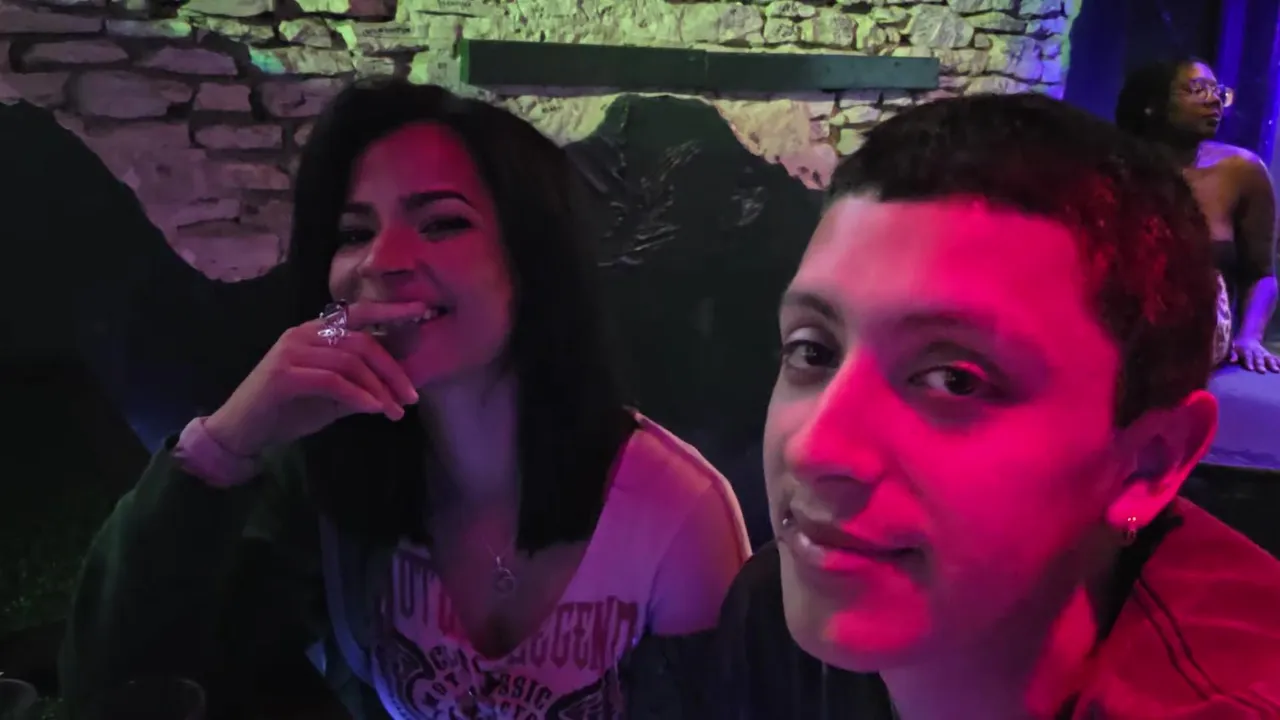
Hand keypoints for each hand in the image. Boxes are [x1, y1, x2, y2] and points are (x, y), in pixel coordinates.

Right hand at [205, 301, 424, 458]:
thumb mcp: (331, 394)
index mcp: (315, 331)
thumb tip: (398, 382)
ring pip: (350, 361)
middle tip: (410, 397)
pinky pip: (332, 381)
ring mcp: (291, 352)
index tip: (422, 312)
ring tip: (394, 412)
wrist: (243, 432)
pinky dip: (358, 396)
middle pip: (361, 342)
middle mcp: (303, 334)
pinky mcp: (284, 375)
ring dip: (378, 389)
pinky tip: (372, 409)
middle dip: (392, 370)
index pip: (358, 313)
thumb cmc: (287, 411)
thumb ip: (359, 381)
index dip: (391, 311)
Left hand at [1229, 337, 1279, 372]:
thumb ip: (1233, 355)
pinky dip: (1279, 361)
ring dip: (1273, 364)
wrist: (1247, 338)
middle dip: (1261, 364)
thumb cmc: (1238, 347)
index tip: (1251, 369)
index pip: (1248, 356)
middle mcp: (1257, 351)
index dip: (1249, 362)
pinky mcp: (1269, 355)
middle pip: (1259, 358)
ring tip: (1276, 371)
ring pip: (1268, 358)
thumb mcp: (1233, 348)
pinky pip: (1275, 358)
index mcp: (1246, 350)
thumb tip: (1231, 361)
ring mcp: (1264, 353)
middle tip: (1263, 371)